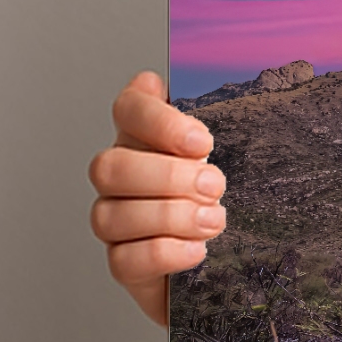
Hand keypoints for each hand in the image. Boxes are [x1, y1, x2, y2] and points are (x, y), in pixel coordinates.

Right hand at [88, 70, 223, 325]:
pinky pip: (124, 260)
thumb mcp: (233, 152)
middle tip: (215, 186)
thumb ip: (213, 119)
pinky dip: (165, 253)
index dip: (157, 120)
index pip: (127, 109)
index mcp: (144, 140)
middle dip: (167, 177)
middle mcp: (121, 178)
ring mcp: (116, 222)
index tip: (203, 142)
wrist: (232, 257)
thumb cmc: (224, 196)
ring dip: (170, 217)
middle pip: (109, 167)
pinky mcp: (124, 264)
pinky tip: (198, 250)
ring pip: (111, 215)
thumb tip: (192, 77)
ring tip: (214, 221)